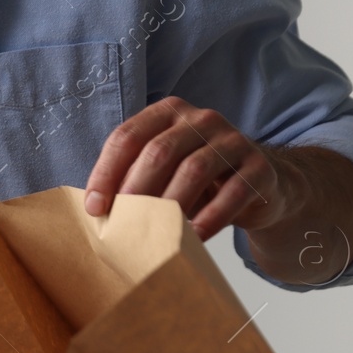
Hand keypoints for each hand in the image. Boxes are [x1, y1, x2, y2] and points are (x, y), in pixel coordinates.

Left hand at [84, 97, 292, 241]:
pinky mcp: (259, 167)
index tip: (94, 208)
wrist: (258, 185)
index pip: (127, 136)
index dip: (106, 173)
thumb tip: (94, 211)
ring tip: (154, 234)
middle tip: (121, 224)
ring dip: (169, 205)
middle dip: (134, 190)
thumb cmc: (196, 181)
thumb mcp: (162, 172)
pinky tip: (193, 238)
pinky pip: (232, 193)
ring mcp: (233, 141)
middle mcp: (201, 120)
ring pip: (194, 170)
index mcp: (168, 114)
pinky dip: (210, 219)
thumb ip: (132, 179)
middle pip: (158, 152)